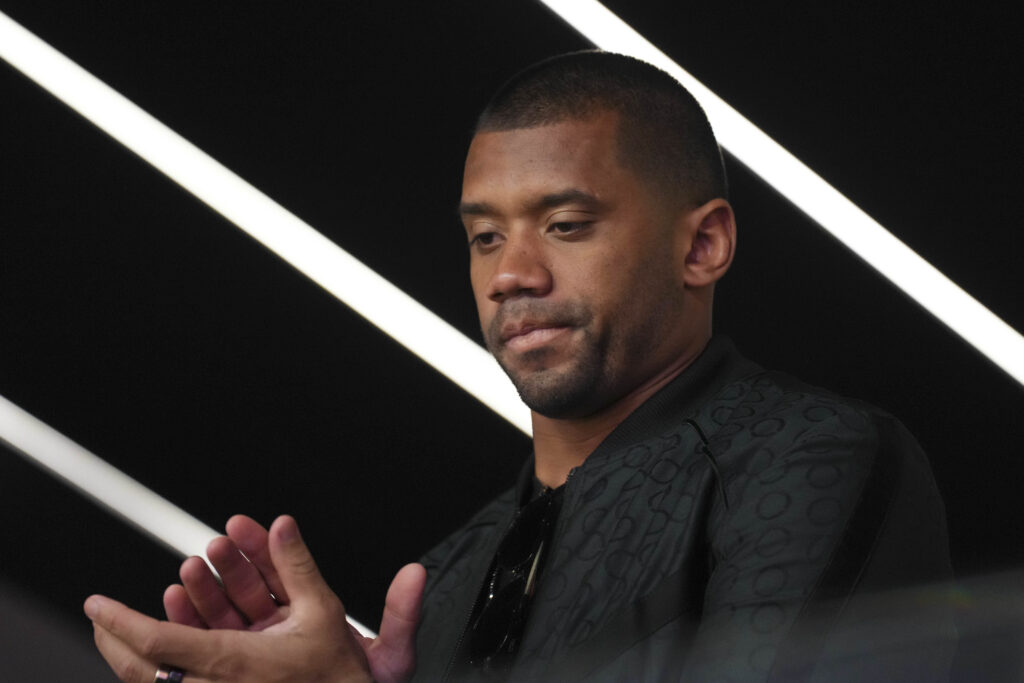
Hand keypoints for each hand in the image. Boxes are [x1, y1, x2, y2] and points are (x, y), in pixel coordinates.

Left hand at [85, 515, 424, 682]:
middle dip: (113, 640)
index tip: (97, 604)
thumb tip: (282, 524)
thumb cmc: (336, 676)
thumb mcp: (323, 612)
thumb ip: (298, 565)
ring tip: (118, 632)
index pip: (157, 642)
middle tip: (99, 618)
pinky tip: (162, 656)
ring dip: (131, 656)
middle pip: (141, 671)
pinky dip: (160, 673)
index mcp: (233, 663)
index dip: (120, 620)